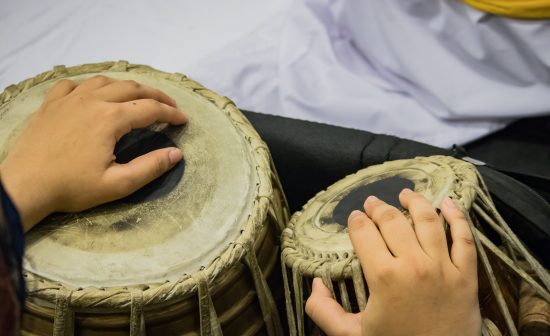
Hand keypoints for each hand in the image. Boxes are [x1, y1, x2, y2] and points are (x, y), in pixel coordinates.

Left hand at [0, 76, 186, 230]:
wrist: (25, 185)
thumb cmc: (72, 187)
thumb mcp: (117, 184)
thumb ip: (150, 167)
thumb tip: (176, 153)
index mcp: (111, 118)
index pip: (150, 109)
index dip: (171, 113)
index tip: (183, 121)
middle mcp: (93, 100)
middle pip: (132, 88)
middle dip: (156, 95)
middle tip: (169, 107)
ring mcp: (69, 98)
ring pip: (106, 81)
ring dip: (127, 87)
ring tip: (138, 97)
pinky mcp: (51, 103)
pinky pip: (75, 83)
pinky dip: (91, 86)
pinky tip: (94, 94)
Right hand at [305, 189, 480, 335]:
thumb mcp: (350, 335)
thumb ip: (323, 311)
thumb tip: (316, 284)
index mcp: (384, 276)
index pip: (365, 233)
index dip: (356, 221)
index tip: (354, 217)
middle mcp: (414, 265)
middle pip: (393, 222)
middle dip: (379, 208)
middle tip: (372, 203)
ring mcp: (444, 268)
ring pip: (428, 221)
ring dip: (415, 202)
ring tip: (405, 193)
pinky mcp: (467, 276)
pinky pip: (465, 238)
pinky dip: (458, 217)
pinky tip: (448, 203)